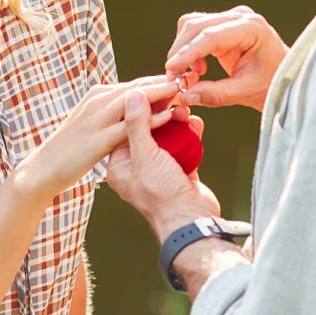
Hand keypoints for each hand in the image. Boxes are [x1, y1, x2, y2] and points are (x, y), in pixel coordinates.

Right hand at [17, 76, 177, 201]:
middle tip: (189, 79)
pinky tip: (169, 115)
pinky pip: (130, 125)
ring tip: (184, 89)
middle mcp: (97, 101)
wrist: (43, 170)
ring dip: (160, 93)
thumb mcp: (92, 126)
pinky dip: (151, 118)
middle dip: (163, 82)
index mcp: (97, 97)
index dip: (157, 82)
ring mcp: (97, 118)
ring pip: (135, 100)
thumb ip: (112, 115)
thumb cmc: (69, 151)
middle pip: (137, 87)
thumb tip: (133, 106)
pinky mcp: (98, 139)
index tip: (180, 80)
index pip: (134, 85)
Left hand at [107, 91, 221, 239]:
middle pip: (148, 128)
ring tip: (185, 112)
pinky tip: (195, 124)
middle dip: (161, 112)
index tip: (151, 92)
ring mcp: (160, 166)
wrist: (192, 222)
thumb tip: (131, 95)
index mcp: (120, 164)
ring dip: (177, 121)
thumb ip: (137, 125)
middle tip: (172, 99)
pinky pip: (183, 143)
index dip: (138, 107)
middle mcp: (138, 164)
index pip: (125, 127)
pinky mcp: (180, 168)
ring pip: (167, 134)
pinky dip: (189, 133)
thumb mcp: (145, 157)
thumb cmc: (163, 197)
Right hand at [165, 6, 288, 111]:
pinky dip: (190, 51)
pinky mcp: (223, 26)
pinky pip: (196, 32)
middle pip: (196, 25)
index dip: (188, 52)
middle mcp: (239, 17)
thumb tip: (183, 95)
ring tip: (190, 77)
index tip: (171, 68)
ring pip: (192, 26)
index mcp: (251, 28)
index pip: (211, 36)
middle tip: (175, 79)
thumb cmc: (273, 84)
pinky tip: (198, 71)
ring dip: (183, 51)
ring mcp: (230, 19)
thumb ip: (215, 94)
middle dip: (181, 52)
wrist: (286, 79)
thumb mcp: (245, 92)